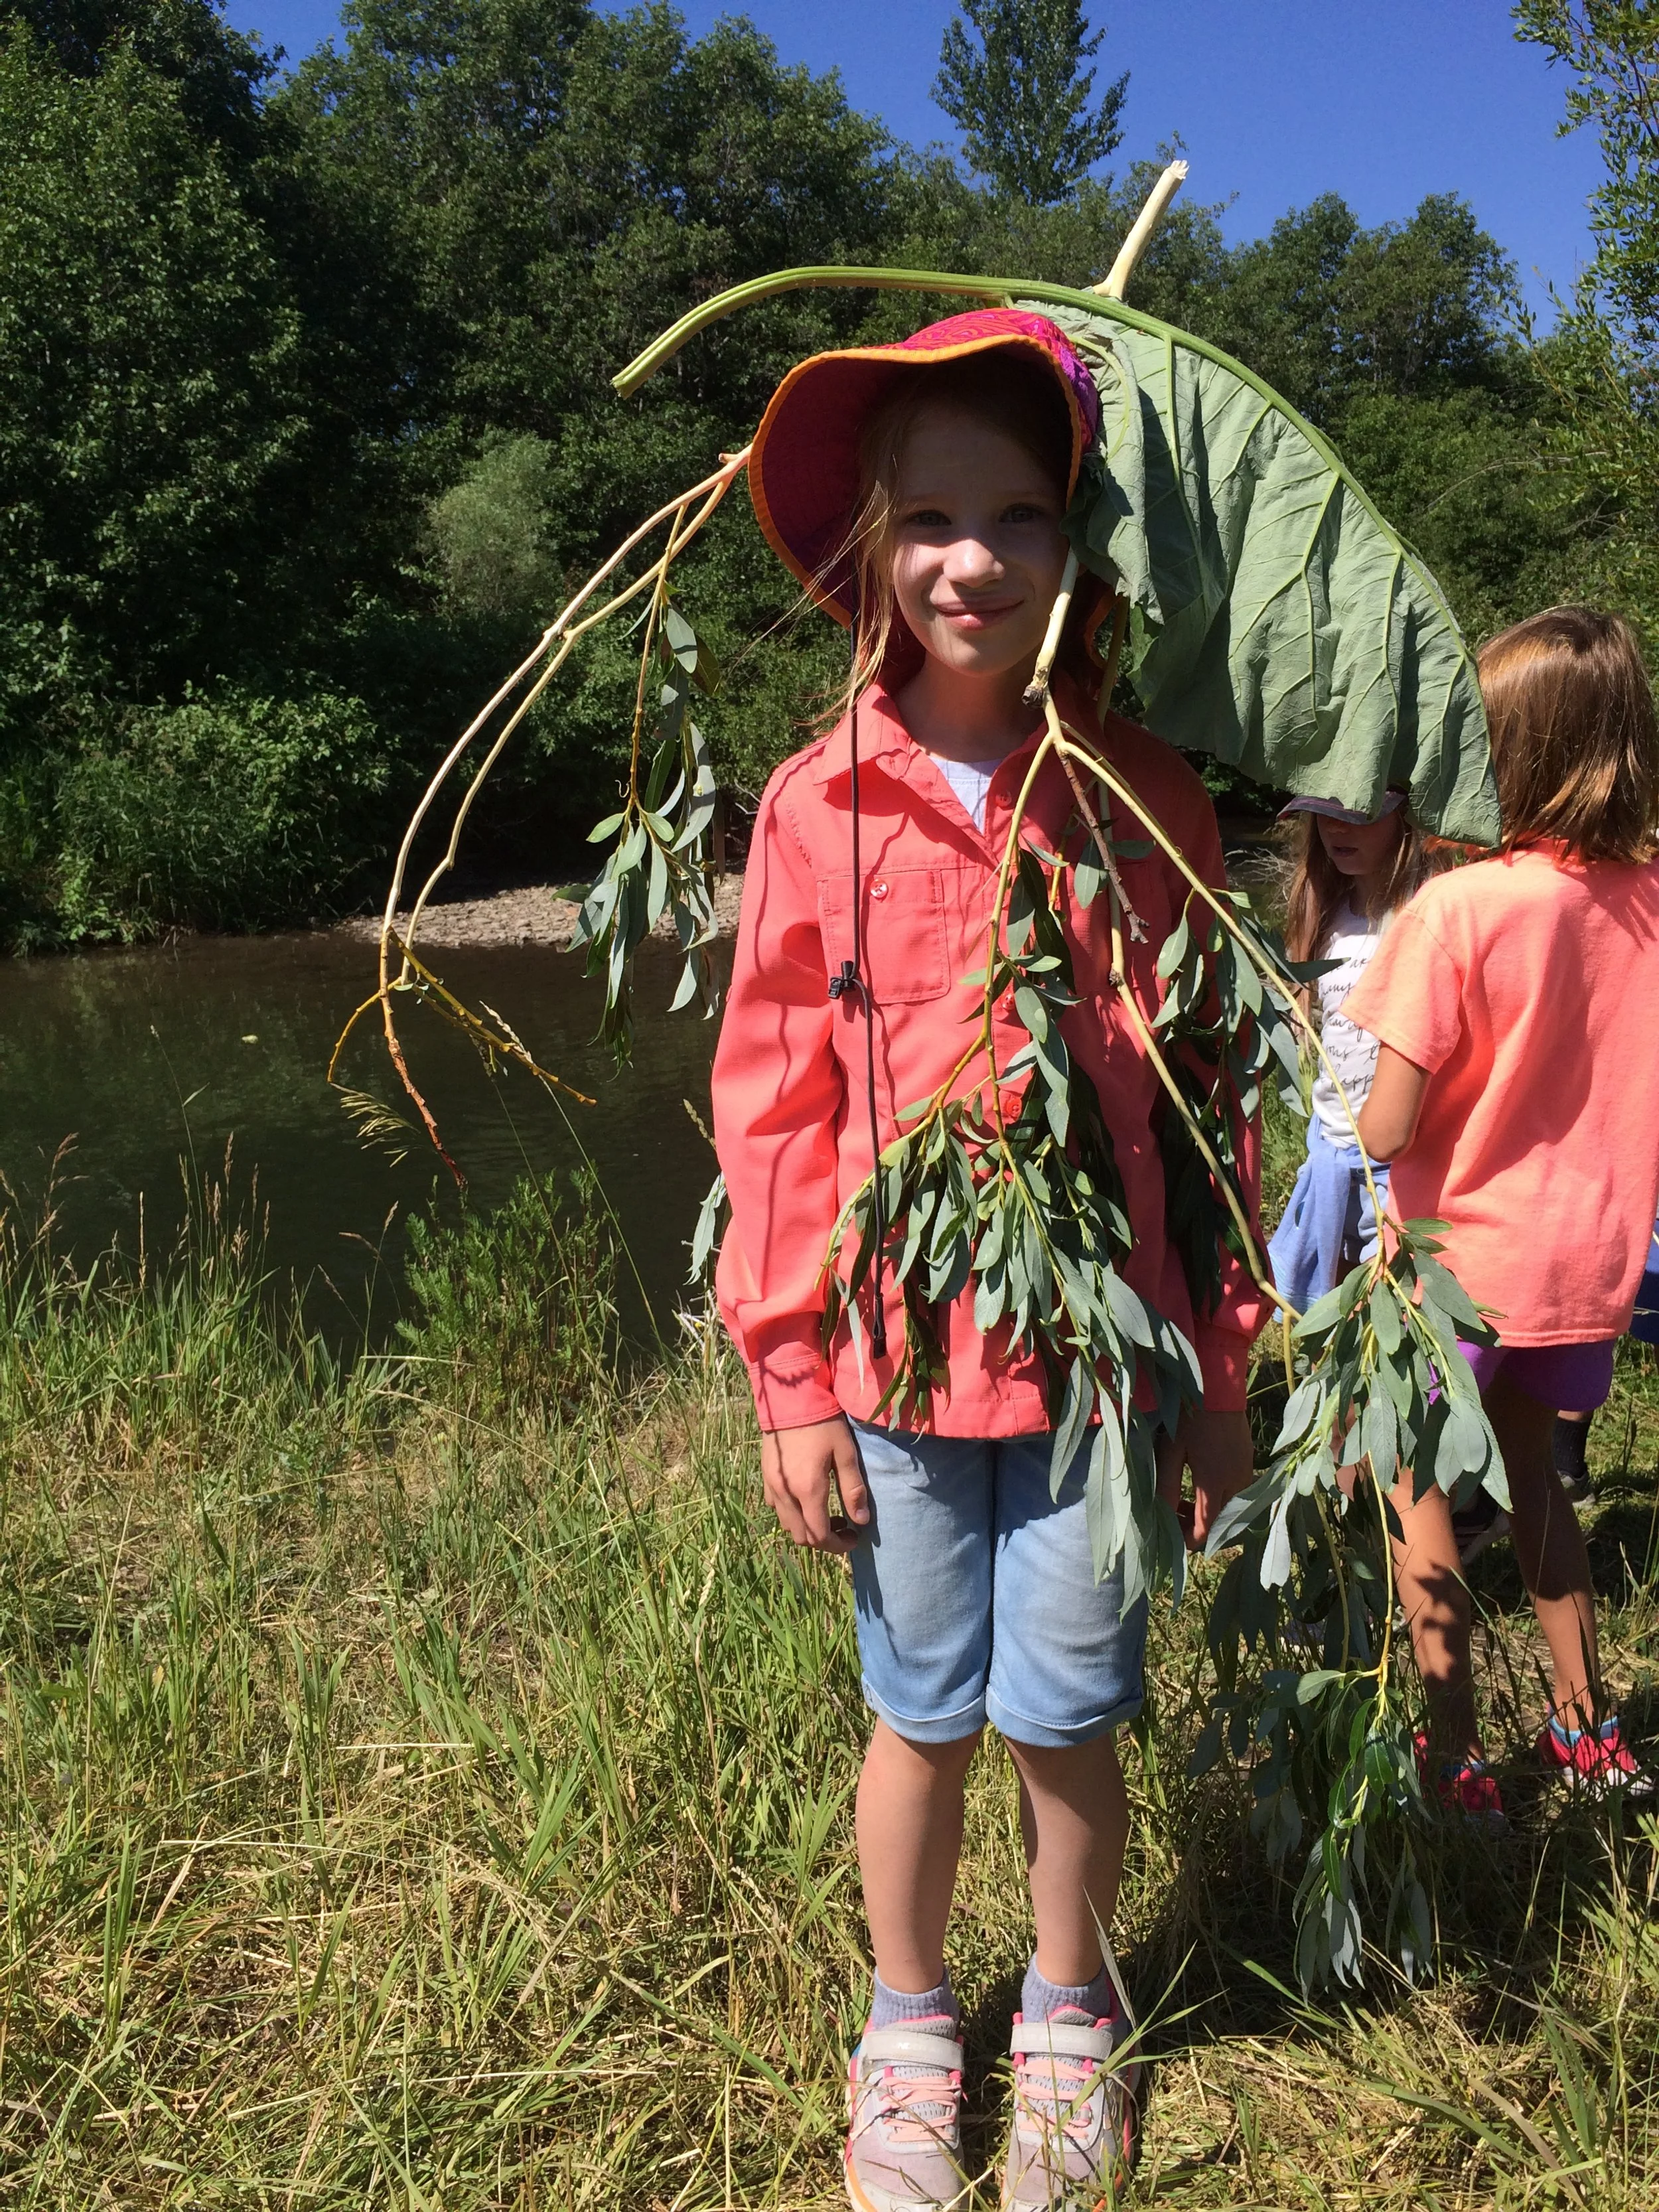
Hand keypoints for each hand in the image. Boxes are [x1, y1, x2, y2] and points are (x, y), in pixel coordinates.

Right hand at [760, 1417, 870, 1554]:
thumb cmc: (824, 1423)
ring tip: (826, 1514)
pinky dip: (792, 1514)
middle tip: (844, 1526)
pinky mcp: (766, 1477)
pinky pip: (776, 1508)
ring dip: (807, 1529)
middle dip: (824, 1540)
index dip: (838, 1545)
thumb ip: (853, 1489)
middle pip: (802, 1537)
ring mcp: (772, 1486)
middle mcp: (786, 1494)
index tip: (855, 1537)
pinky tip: (805, 1498)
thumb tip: (862, 1520)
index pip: (820, 1536)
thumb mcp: (846, 1454)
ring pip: (787, 1525)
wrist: (791, 1397)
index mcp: (808, 1490)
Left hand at [1156, 1407, 1252, 1549]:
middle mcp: (1235, 1483)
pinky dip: (1218, 1498)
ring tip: (1181, 1501)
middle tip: (1170, 1515)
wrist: (1218, 1388)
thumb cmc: (1189, 1417)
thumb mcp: (1170, 1451)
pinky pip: (1236, 1492)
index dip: (1187, 1539)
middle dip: (1195, 1526)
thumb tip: (1159, 1517)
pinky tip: (1198, 1484)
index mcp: (1214, 1483)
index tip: (1169, 1535)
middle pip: (1219, 1523)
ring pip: (1229, 1508)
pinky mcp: (1248, 1462)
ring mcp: (1245, 1472)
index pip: (1205, 1528)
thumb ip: (1166, 1486)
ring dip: (1207, 1512)